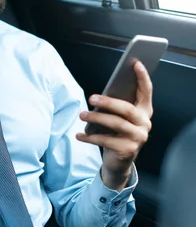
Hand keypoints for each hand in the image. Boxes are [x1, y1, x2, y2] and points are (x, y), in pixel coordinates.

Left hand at [76, 61, 152, 186]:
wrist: (119, 163)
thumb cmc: (116, 134)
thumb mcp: (119, 119)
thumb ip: (117, 107)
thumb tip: (102, 95)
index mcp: (145, 112)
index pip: (147, 91)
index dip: (142, 77)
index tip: (135, 63)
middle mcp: (145, 124)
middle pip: (126, 109)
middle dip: (108, 102)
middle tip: (91, 97)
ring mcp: (138, 138)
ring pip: (116, 124)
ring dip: (96, 118)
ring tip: (82, 115)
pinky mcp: (128, 150)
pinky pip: (106, 141)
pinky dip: (90, 138)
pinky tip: (79, 135)